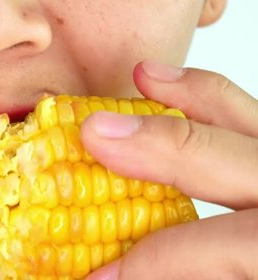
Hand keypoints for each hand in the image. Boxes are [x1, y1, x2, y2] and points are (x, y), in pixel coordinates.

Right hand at [81, 60, 257, 279]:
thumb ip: (204, 276)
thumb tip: (121, 276)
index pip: (219, 250)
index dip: (149, 265)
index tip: (97, 277)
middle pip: (236, 162)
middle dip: (163, 147)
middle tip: (95, 134)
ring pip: (253, 122)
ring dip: (194, 97)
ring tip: (145, 78)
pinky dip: (215, 101)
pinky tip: (177, 91)